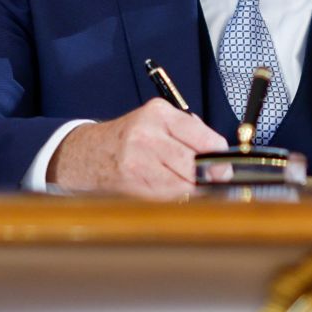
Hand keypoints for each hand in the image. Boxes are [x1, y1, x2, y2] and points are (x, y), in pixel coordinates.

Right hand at [47, 100, 228, 198]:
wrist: (87, 154)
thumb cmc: (131, 138)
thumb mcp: (159, 123)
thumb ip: (192, 135)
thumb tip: (222, 161)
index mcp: (159, 114)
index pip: (203, 138)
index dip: (219, 157)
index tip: (224, 166)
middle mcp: (146, 135)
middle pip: (194, 165)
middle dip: (208, 177)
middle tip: (214, 181)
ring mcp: (137, 161)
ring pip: (182, 185)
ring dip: (192, 190)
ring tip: (191, 186)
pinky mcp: (131, 184)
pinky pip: (166, 197)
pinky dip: (175, 198)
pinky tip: (171, 191)